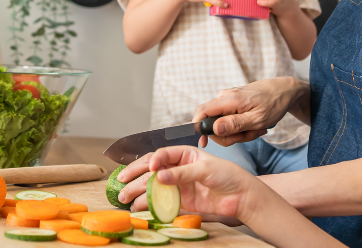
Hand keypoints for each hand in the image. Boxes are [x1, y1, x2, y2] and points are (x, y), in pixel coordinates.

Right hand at [114, 149, 247, 222]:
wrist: (240, 197)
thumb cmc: (228, 175)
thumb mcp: (205, 169)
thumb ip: (182, 173)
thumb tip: (159, 176)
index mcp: (184, 154)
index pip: (162, 154)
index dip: (153, 160)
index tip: (149, 168)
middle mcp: (177, 168)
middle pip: (150, 170)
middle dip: (134, 175)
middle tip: (120, 182)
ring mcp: (177, 184)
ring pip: (152, 186)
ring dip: (136, 191)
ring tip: (123, 198)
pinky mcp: (179, 200)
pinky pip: (159, 201)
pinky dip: (147, 204)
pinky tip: (137, 207)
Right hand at [194, 78, 301, 146]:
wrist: (284, 91)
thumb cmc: (274, 104)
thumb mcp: (257, 119)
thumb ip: (234, 124)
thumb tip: (214, 129)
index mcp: (228, 100)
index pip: (202, 112)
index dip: (199, 128)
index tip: (204, 143)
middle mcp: (224, 97)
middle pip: (213, 123)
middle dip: (230, 136)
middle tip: (250, 136)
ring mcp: (227, 100)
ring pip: (223, 124)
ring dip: (239, 133)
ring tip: (257, 129)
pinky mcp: (232, 103)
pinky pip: (229, 120)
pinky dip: (241, 128)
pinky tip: (254, 126)